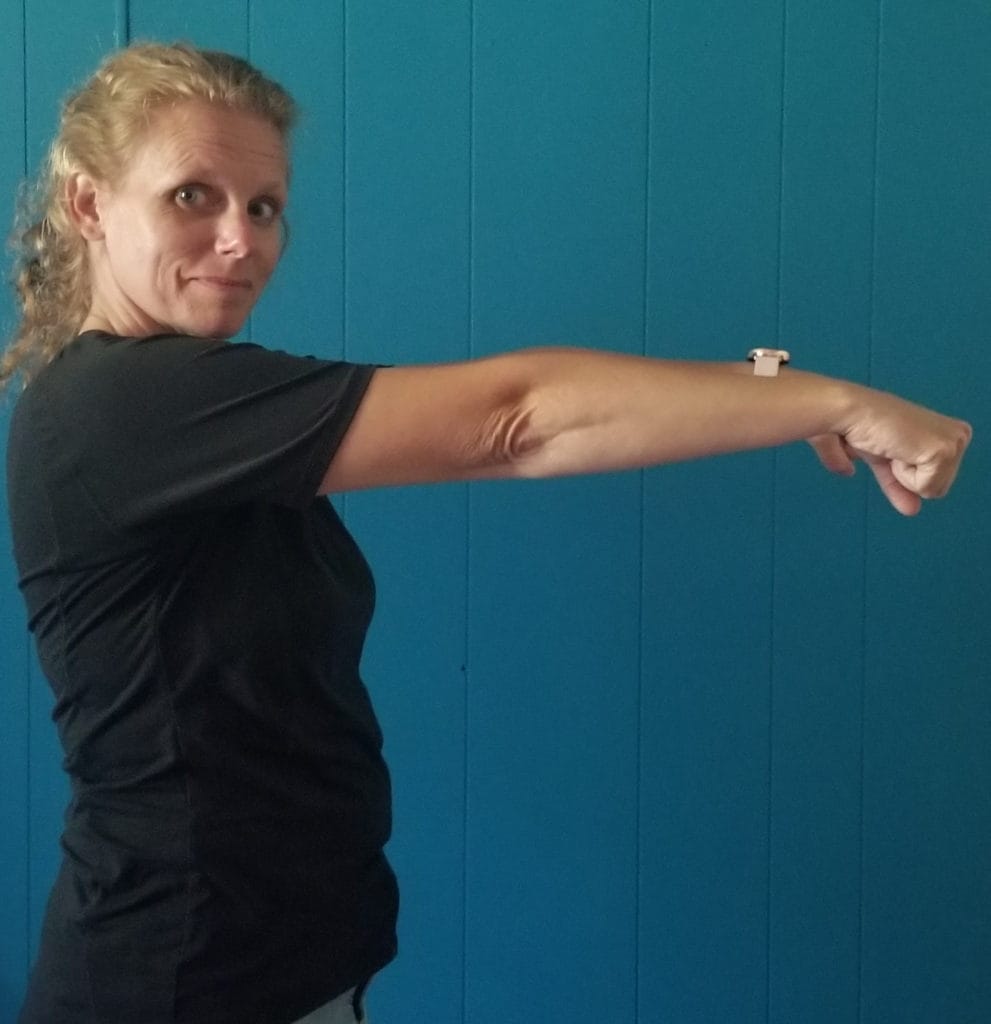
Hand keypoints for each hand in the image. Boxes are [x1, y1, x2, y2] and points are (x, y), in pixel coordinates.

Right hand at [808, 388, 971, 515]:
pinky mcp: (944, 451)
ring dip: (903, 475)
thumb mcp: (883, 461)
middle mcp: (959, 435)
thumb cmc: (860, 427)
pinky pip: (926, 488)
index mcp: (946, 433)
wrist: (850, 412)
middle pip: (939, 487)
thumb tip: (911, 511)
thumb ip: (898, 485)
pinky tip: (895, 449)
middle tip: (891, 447)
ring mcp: (955, 442)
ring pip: (933, 490)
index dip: (905, 474)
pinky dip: (903, 475)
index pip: (935, 479)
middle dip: (907, 476)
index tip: (891, 449)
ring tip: (891, 447)